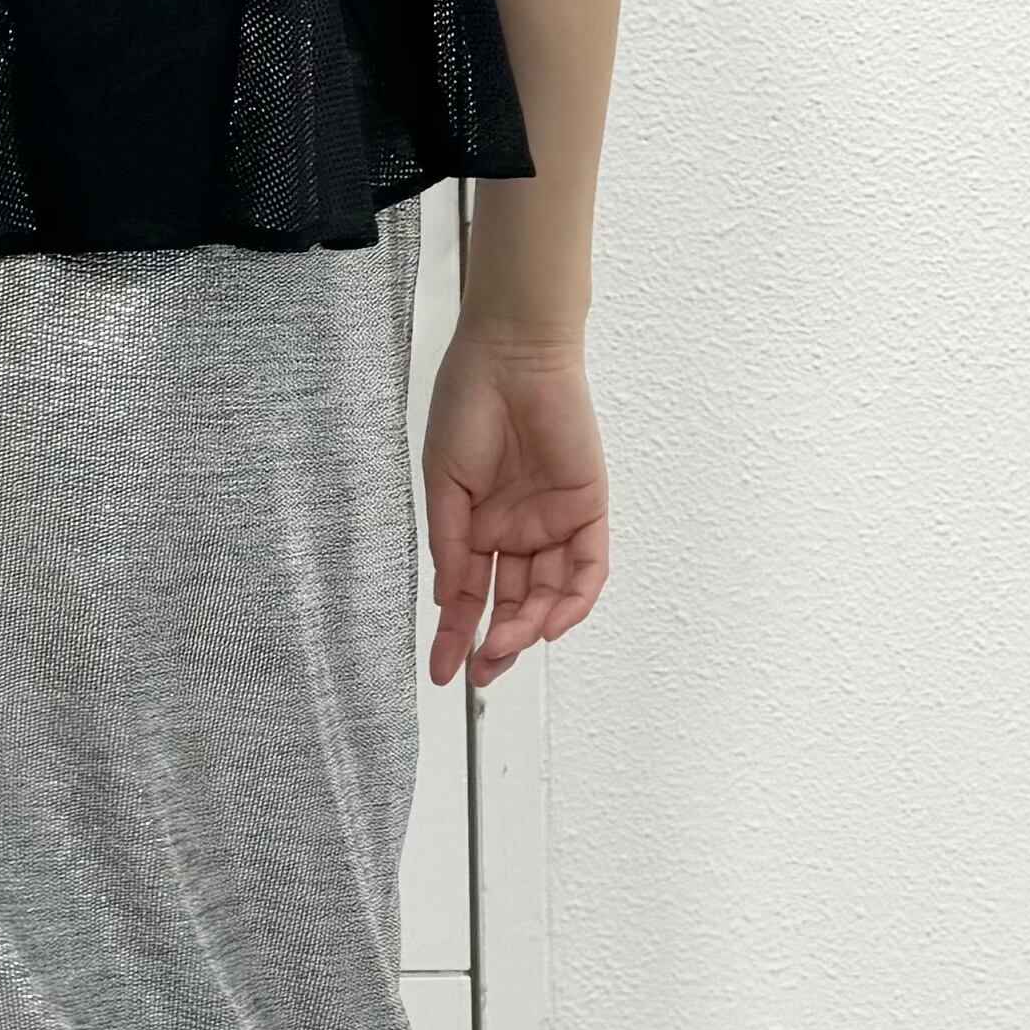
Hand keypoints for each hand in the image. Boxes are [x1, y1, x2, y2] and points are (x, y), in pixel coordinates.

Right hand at [422, 319, 608, 686]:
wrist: (510, 356)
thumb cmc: (467, 405)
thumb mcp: (443, 485)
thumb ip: (450, 545)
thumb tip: (448, 602)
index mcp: (477, 526)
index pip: (469, 596)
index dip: (455, 636)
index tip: (442, 673)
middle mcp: (516, 532)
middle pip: (512, 604)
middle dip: (497, 643)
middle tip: (482, 671)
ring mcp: (552, 523)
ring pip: (548, 594)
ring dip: (529, 627)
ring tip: (505, 648)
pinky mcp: (587, 509)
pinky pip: (587, 568)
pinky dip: (573, 600)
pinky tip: (551, 625)